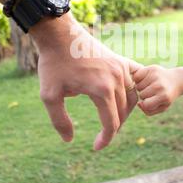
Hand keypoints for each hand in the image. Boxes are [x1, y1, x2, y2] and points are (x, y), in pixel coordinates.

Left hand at [30, 14, 139, 149]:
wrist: (60, 35)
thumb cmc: (53, 64)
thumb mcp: (49, 95)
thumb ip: (59, 121)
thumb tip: (69, 139)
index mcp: (102, 90)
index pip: (112, 123)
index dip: (105, 139)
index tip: (96, 147)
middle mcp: (117, 79)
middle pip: (123, 113)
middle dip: (114, 128)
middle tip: (101, 136)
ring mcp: (121, 68)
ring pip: (131, 99)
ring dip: (123, 113)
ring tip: (110, 121)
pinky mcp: (120, 61)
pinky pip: (133, 84)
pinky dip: (130, 96)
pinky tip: (121, 101)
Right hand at [132, 65, 182, 115]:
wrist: (177, 80)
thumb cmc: (167, 95)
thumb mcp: (162, 107)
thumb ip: (149, 111)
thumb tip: (139, 104)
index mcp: (164, 96)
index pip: (145, 105)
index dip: (145, 104)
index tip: (149, 101)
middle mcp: (159, 86)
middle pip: (141, 94)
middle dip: (144, 95)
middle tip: (152, 92)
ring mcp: (155, 76)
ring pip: (137, 85)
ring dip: (141, 87)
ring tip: (149, 86)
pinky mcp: (152, 68)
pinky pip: (136, 76)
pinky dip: (138, 79)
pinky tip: (145, 80)